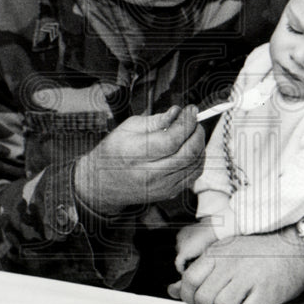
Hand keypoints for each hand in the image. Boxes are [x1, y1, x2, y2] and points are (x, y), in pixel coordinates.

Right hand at [74, 105, 204, 215]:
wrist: (103, 183)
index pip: (172, 140)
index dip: (186, 123)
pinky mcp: (168, 193)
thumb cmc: (114, 152)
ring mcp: (161, 187)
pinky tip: (191, 148)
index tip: (191, 110)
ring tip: (193, 131)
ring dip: (200, 145)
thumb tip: (177, 112)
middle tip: (195, 119)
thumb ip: (156, 120)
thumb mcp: (129, 128)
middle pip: (187, 153)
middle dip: (197, 132)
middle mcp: (150, 175)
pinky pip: (193, 175)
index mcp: (136, 155)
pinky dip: (198, 159)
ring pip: (194, 165)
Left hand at [167, 227, 303, 303]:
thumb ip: (198, 272)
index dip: (191, 297)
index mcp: (217, 253)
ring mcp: (249, 277)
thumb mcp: (225, 254)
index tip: (200, 300)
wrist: (297, 247)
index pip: (189, 280)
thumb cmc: (258, 253)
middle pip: (204, 299)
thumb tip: (172, 290)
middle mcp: (231, 263)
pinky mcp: (267, 291)